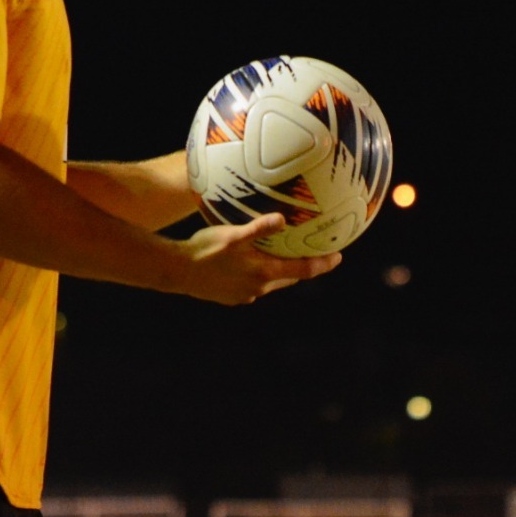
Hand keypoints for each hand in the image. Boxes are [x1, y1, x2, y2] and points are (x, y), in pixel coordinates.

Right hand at [179, 212, 341, 304]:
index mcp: (264, 273)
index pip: (302, 270)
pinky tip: (250, 265)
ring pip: (270, 282)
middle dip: (302, 266)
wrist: (177, 271)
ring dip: (279, 271)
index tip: (338, 257)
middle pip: (288, 277)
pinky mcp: (231, 297)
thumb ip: (258, 228)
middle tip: (313, 253)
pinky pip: (252, 286)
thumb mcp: (232, 235)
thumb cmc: (205, 250)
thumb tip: (282, 219)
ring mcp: (244, 295)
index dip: (322, 264)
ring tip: (281, 256)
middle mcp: (258, 288)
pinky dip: (259, 275)